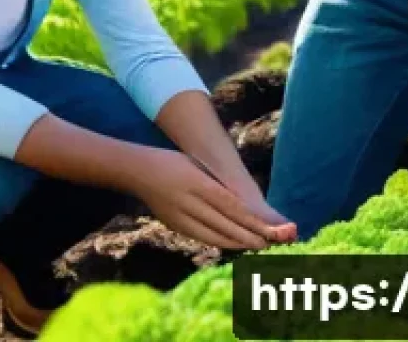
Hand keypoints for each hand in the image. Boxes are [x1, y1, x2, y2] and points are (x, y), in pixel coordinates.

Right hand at [129, 150, 295, 249]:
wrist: (139, 171)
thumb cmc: (173, 162)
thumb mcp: (197, 165)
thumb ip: (217, 186)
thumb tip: (242, 207)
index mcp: (198, 183)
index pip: (230, 206)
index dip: (250, 220)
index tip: (268, 229)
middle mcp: (189, 202)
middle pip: (224, 225)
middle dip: (248, 236)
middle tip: (269, 243)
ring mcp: (180, 216)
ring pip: (214, 236)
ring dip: (237, 243)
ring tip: (255, 246)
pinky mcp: (175, 226)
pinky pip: (201, 238)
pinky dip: (220, 242)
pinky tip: (232, 244)